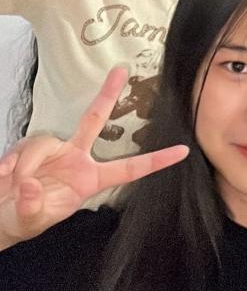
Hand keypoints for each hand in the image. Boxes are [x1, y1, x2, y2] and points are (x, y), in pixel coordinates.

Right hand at [0, 67, 187, 247]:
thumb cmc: (26, 218)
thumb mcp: (33, 220)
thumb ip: (33, 206)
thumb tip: (31, 184)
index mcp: (90, 179)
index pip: (130, 168)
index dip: (156, 160)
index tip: (184, 150)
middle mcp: (75, 158)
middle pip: (94, 120)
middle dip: (107, 94)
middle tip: (120, 70)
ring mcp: (52, 151)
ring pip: (44, 143)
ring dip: (27, 164)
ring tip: (13, 184)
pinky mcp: (26, 149)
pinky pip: (21, 150)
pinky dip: (10, 164)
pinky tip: (2, 177)